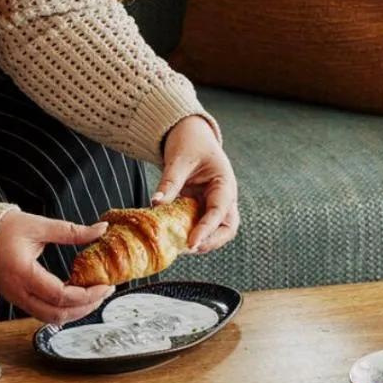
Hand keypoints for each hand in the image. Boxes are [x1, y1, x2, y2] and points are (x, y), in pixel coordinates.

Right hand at [0, 210, 113, 324]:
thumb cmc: (5, 227)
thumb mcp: (40, 225)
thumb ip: (72, 231)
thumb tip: (101, 229)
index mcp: (22, 272)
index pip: (59, 295)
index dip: (86, 295)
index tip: (104, 286)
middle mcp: (17, 291)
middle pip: (56, 314)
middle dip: (85, 308)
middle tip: (104, 293)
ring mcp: (15, 297)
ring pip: (49, 318)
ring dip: (75, 312)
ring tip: (94, 296)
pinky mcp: (16, 298)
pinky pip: (42, 313)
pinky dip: (62, 309)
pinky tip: (76, 296)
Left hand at [153, 115, 239, 252]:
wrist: (190, 133)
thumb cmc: (190, 141)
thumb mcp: (179, 159)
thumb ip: (170, 182)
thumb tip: (155, 203)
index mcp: (224, 184)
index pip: (219, 212)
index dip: (206, 230)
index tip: (190, 243)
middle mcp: (224, 197)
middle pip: (227, 229)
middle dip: (210, 242)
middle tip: (186, 249)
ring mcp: (215, 204)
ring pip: (217, 232)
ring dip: (201, 241)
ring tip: (178, 247)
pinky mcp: (203, 208)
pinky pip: (201, 226)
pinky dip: (190, 234)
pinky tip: (174, 238)